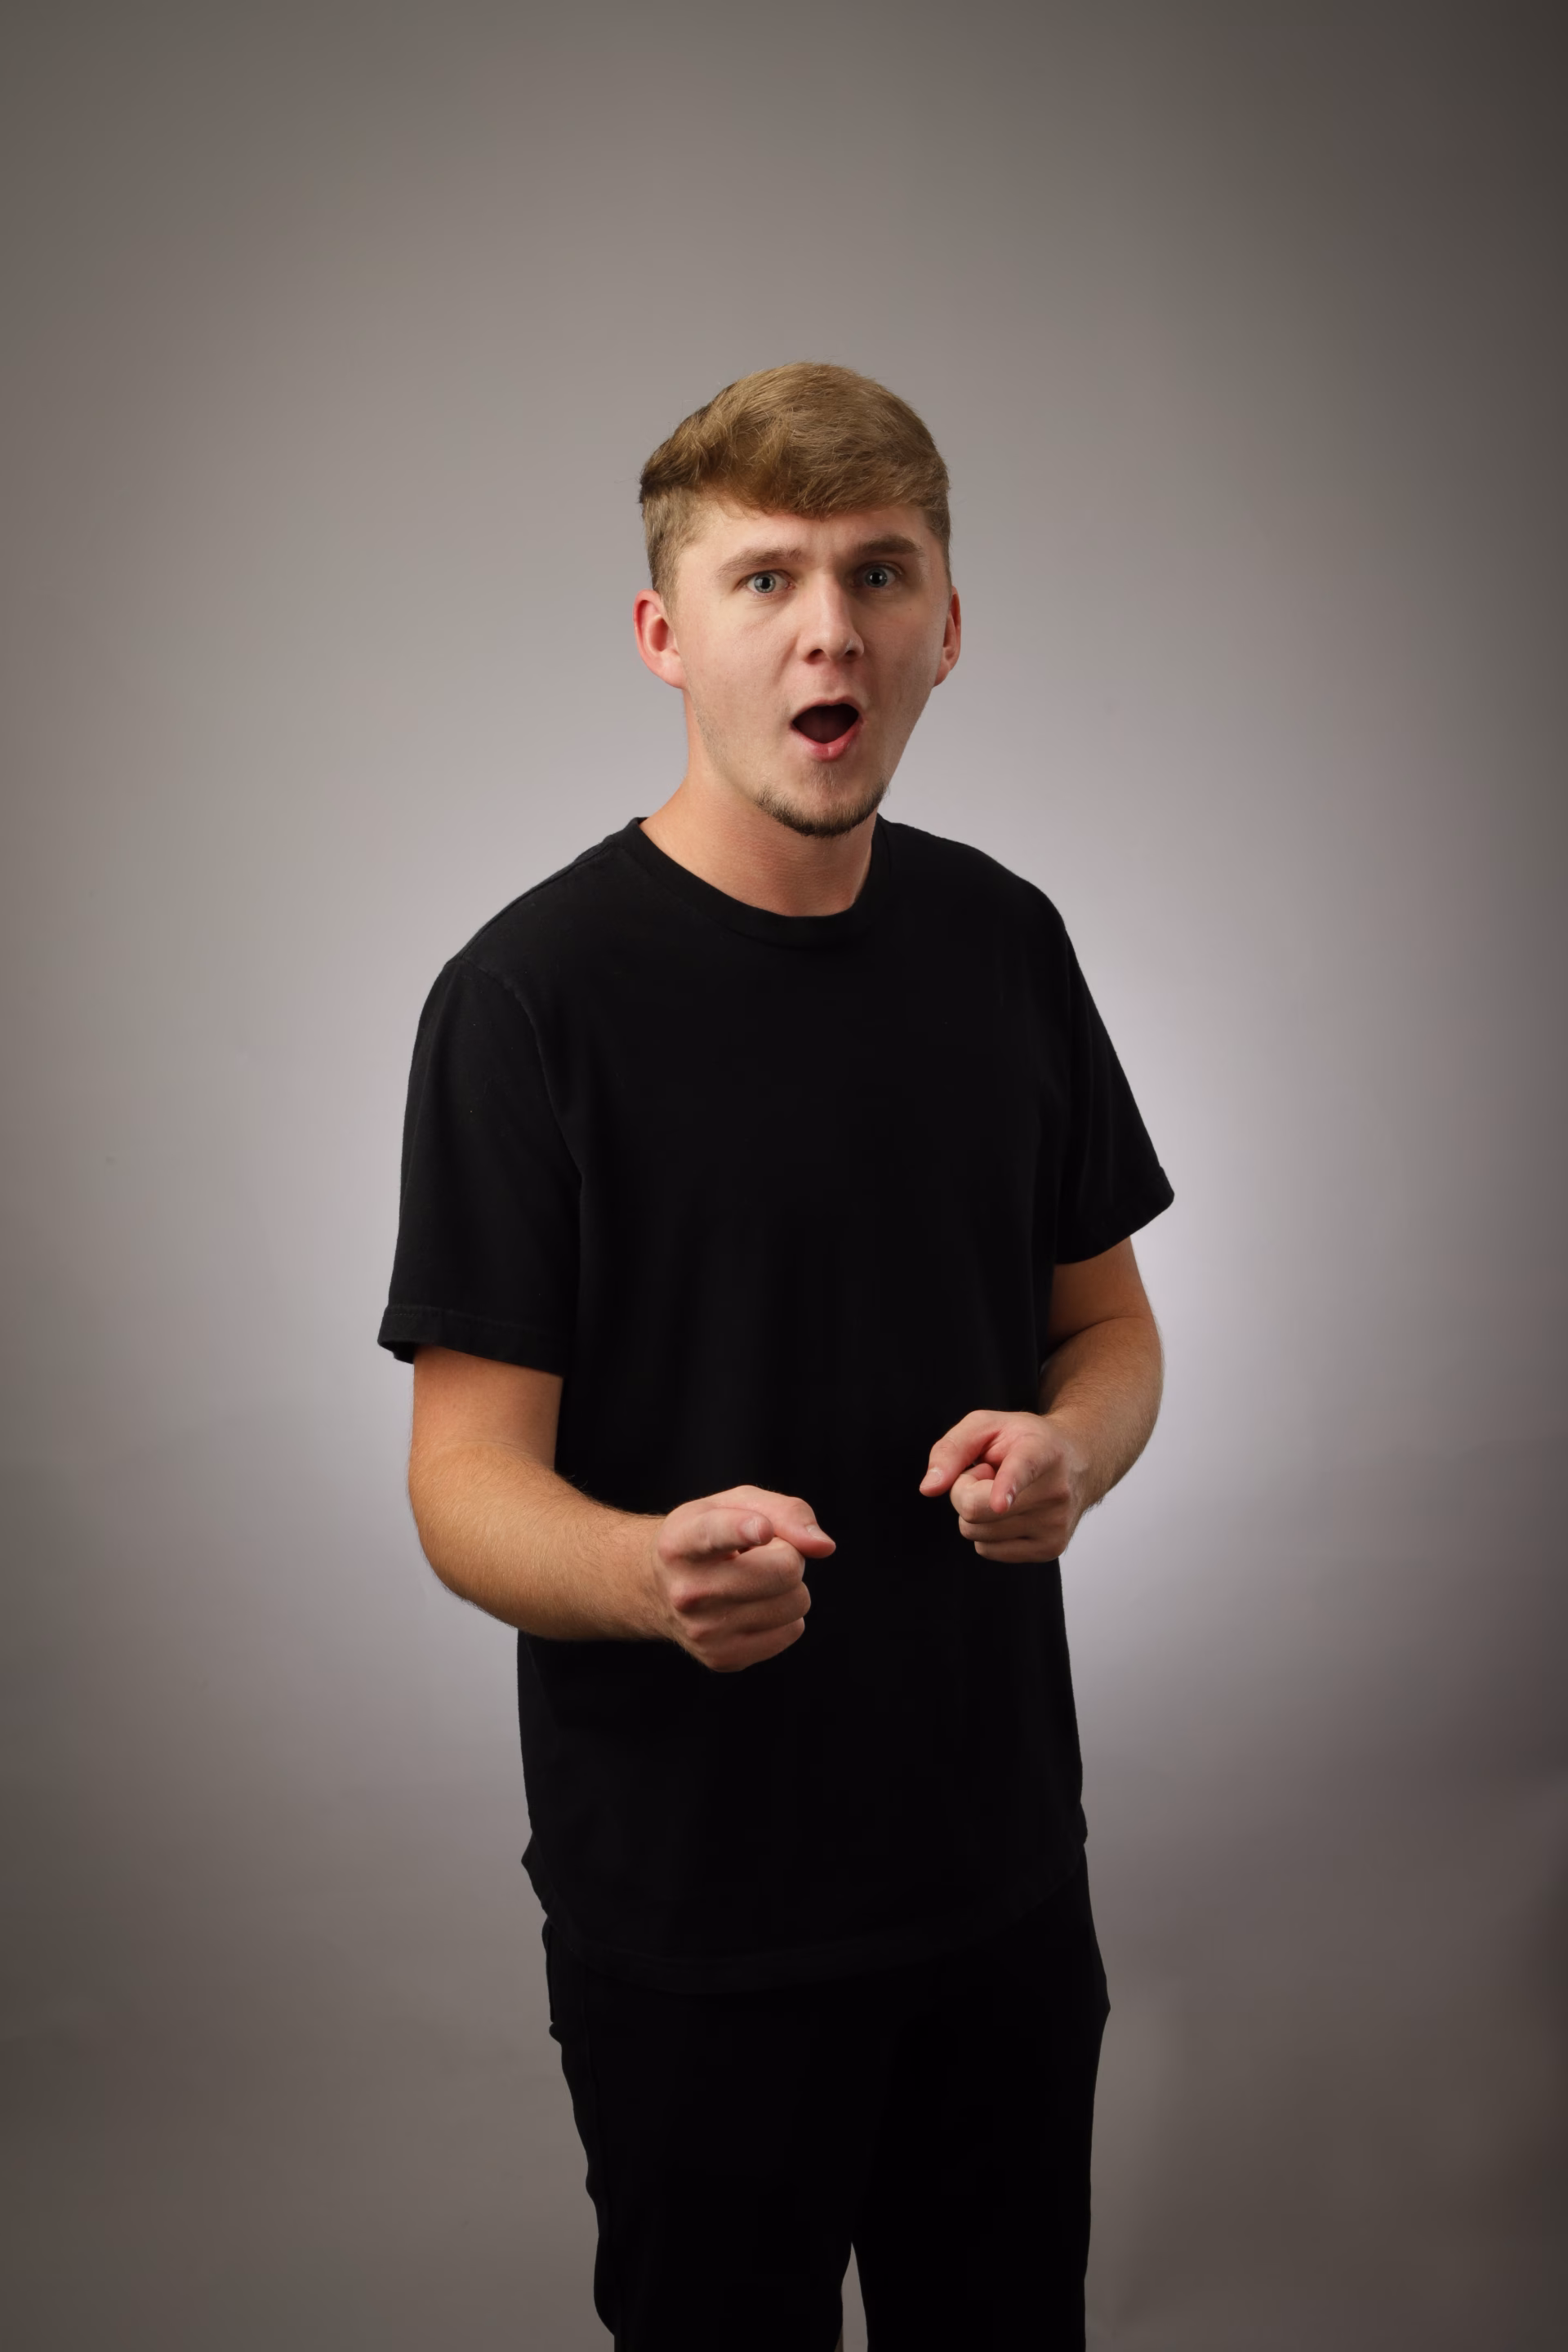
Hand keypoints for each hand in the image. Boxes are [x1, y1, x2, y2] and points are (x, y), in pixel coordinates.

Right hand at [651, 1485, 835, 1671]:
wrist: (658, 1587)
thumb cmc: (708, 1535)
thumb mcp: (736, 1503)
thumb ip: (785, 1511)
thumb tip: (823, 1546)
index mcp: (680, 1542)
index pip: (713, 1535)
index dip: (742, 1530)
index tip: (762, 1529)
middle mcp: (686, 1591)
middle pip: (784, 1570)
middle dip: (788, 1556)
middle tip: (760, 1555)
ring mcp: (703, 1631)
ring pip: (796, 1602)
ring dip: (787, 1587)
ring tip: (751, 1580)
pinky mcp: (722, 1658)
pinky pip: (793, 1630)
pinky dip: (784, 1615)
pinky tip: (751, 1606)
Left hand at [919, 1410, 1089, 1561]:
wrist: (1078, 1462)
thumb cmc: (1024, 1440)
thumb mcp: (986, 1425)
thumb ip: (951, 1448)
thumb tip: (929, 1489)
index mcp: (1042, 1451)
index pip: (1022, 1470)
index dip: (1008, 1486)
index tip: (1001, 1503)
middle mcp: (1055, 1491)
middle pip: (974, 1509)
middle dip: (965, 1490)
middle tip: (987, 1473)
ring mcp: (1056, 1525)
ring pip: (976, 1534)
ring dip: (977, 1512)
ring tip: (1002, 1491)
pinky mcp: (1052, 1549)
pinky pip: (988, 1550)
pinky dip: (987, 1531)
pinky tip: (1010, 1512)